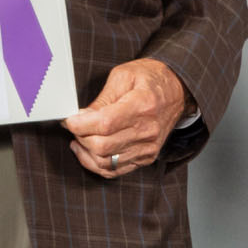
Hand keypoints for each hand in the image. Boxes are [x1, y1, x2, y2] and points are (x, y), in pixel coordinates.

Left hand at [64, 58, 189, 178]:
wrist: (177, 91)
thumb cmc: (151, 80)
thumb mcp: (123, 76)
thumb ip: (101, 99)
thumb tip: (81, 117)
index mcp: (142, 105)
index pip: (104, 124)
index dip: (80, 125)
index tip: (70, 120)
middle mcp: (147, 130)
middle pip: (102, 146)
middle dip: (80, 137)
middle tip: (75, 127)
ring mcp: (148, 147)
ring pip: (106, 162)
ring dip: (86, 152)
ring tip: (79, 139)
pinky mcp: (147, 157)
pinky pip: (115, 171)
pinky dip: (96, 165)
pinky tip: (89, 152)